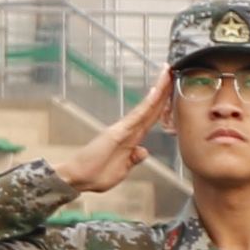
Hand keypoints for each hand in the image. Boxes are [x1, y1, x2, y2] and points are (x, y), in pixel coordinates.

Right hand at [57, 67, 177, 195]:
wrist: (76, 179)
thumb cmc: (94, 176)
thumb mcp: (121, 170)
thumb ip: (132, 160)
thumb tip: (143, 151)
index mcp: (132, 139)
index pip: (152, 117)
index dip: (164, 103)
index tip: (173, 88)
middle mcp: (129, 130)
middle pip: (152, 107)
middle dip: (164, 89)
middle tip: (173, 70)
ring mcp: (124, 129)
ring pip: (147, 107)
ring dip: (159, 90)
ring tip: (168, 73)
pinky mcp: (119, 132)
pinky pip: (138, 116)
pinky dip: (148, 103)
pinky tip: (156, 92)